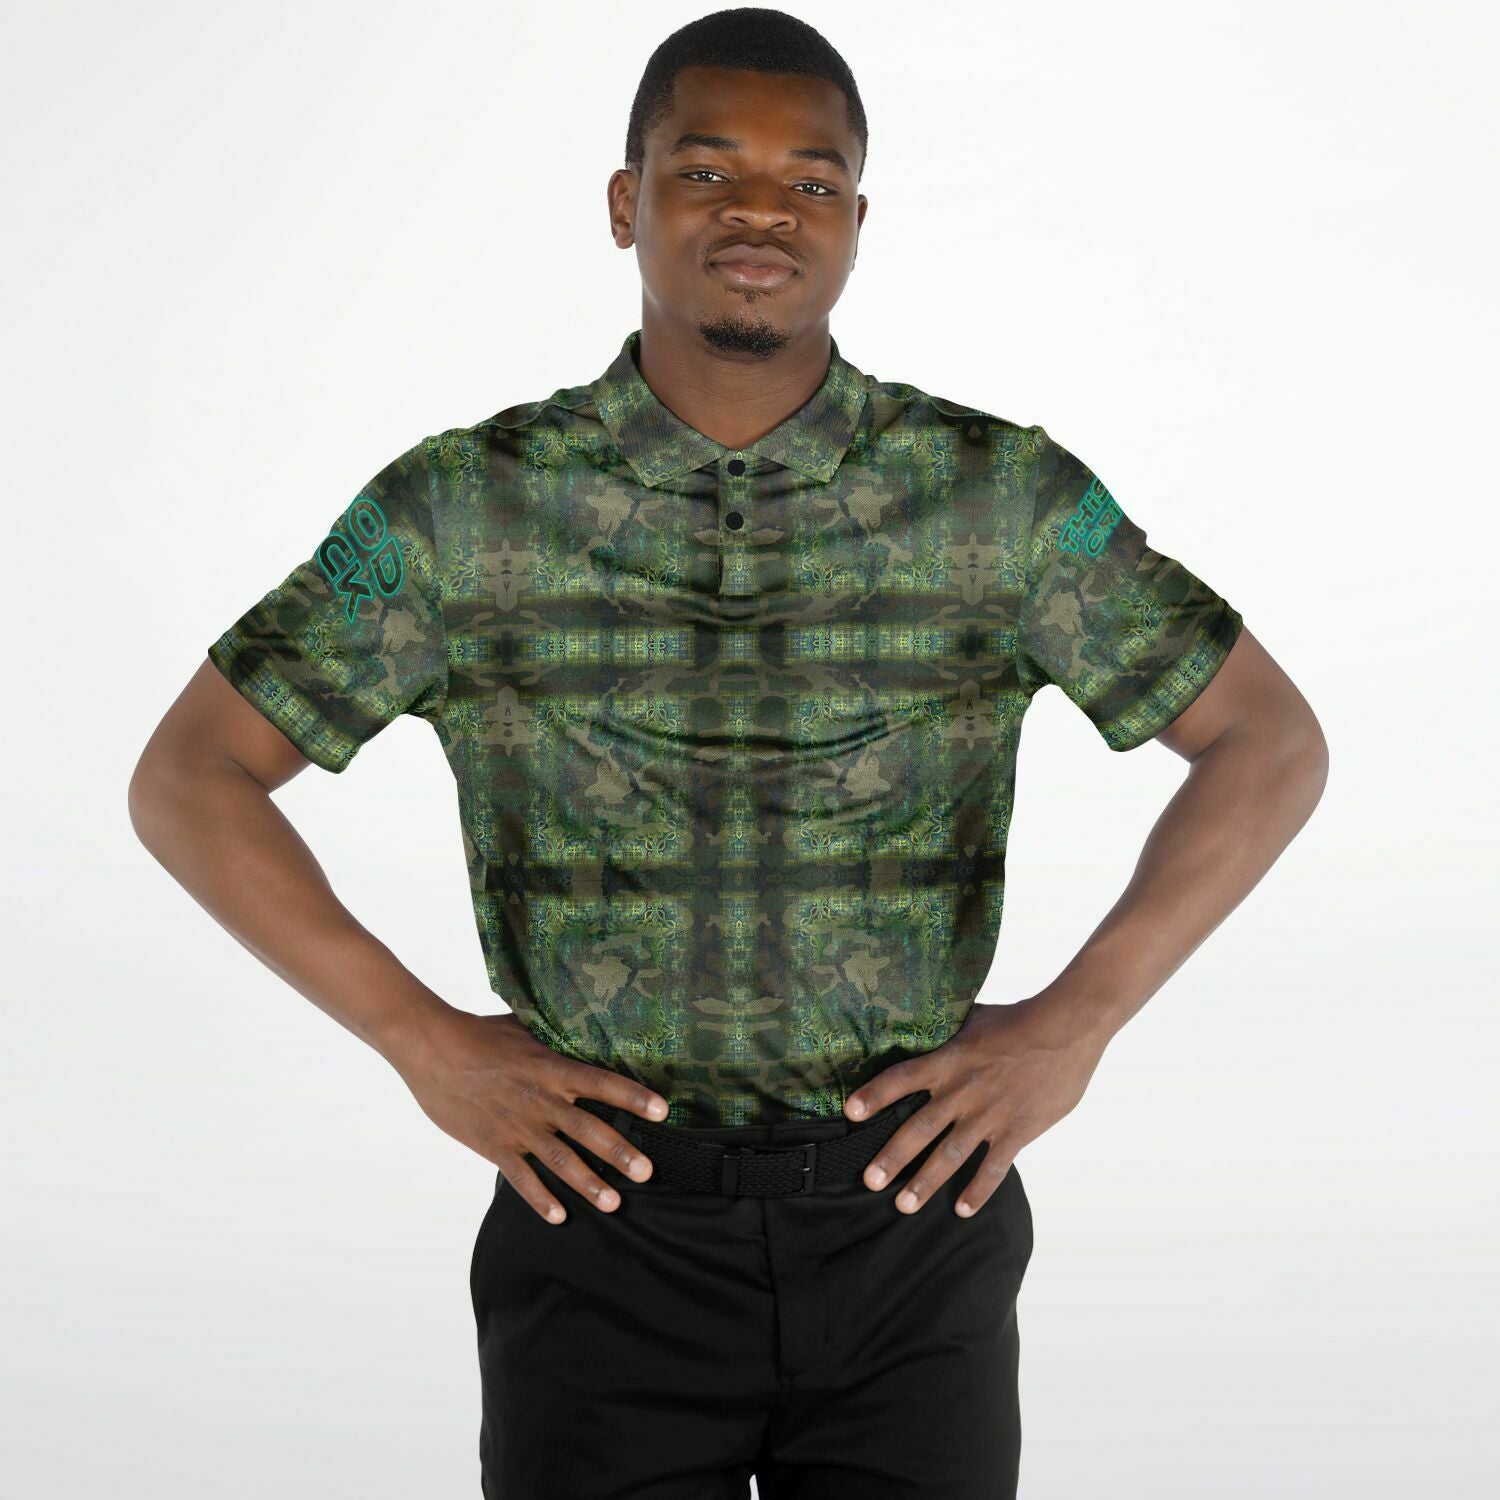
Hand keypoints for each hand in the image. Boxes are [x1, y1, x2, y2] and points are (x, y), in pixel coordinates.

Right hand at [390, 1008, 667, 1223]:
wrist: (431, 1048)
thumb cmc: (480, 1033)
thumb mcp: (525, 1029)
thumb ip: (554, 1041)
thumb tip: (583, 1035)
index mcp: (551, 1068)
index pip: (602, 1083)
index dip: (634, 1096)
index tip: (662, 1111)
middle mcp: (540, 1100)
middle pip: (589, 1130)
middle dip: (620, 1153)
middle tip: (647, 1172)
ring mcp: (517, 1126)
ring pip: (560, 1160)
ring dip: (588, 1183)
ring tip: (613, 1203)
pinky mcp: (493, 1145)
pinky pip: (521, 1177)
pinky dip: (540, 1198)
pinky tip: (559, 1216)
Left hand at [843, 995, 1110, 1217]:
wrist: (1067, 1029)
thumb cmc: (1018, 1020)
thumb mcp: (974, 1019)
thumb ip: (947, 1033)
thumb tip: (921, 1028)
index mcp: (950, 1060)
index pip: (902, 1078)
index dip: (875, 1095)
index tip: (850, 1113)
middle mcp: (964, 1090)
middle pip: (920, 1127)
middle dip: (892, 1157)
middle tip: (870, 1181)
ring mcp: (991, 1113)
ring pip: (951, 1154)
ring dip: (926, 1182)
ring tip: (904, 1205)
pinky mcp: (1019, 1130)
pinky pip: (994, 1167)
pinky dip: (978, 1190)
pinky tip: (962, 1210)